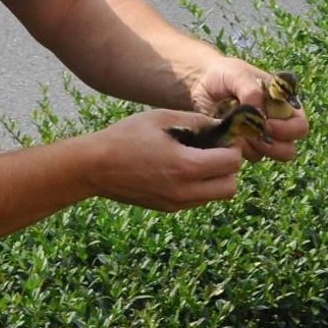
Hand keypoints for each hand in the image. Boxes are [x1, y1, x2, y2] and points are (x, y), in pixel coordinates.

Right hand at [91, 108, 243, 211]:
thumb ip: (196, 121)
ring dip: (215, 178)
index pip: (232, 163)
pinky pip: (197, 200)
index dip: (232, 147)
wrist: (94, 166)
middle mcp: (185, 191)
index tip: (222, 136)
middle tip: (214, 150)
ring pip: (215, 196)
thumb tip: (220, 125)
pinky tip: (181, 168)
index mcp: (186, 166)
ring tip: (197, 158)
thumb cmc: (126, 136)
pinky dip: (200, 186)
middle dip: (229, 167)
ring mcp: (176, 203)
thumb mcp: (161, 118)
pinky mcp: (168, 208)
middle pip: (231, 187)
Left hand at [190, 56, 308, 162]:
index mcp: (284, 105)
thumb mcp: (238, 74)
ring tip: (239, 132)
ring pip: (269, 156)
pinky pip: (250, 156)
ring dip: (256, 147)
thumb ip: (251, 91)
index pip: (299, 126)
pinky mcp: (244, 146)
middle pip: (289, 149)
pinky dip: (240, 148)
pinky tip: (228, 133)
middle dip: (273, 145)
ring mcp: (260, 137)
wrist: (200, 82)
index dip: (287, 130)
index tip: (266, 123)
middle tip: (254, 133)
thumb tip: (260, 116)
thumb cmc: (225, 74)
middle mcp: (277, 124)